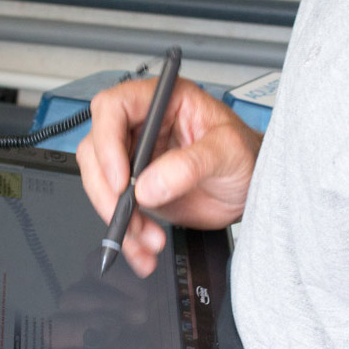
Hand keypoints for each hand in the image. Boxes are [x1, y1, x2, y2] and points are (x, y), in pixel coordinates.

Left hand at [51, 252, 156, 348]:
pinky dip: (116, 278)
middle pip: (56, 327)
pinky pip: (94, 265)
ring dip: (104, 307)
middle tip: (115, 331)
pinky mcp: (104, 267)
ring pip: (71, 298)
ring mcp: (90, 296)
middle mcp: (83, 327)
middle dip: (80, 330)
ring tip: (140, 314)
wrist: (197, 315)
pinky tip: (141, 292)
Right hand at [77, 76, 261, 275]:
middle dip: (107, 189)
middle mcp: (142, 125)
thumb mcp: (228, 151)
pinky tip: (143, 249)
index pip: (114, 108)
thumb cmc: (247, 154)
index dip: (108, 142)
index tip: (121, 178)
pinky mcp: (137, 187)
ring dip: (117, 216)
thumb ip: (189, 165)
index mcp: (162, 100)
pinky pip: (115, 209)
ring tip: (148, 238)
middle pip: (96, 149)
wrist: (251, 188)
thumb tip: (149, 186)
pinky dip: (125, 234)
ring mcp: (136, 156)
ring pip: (100, 182)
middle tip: (127, 215)